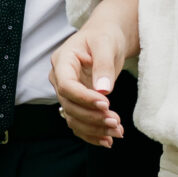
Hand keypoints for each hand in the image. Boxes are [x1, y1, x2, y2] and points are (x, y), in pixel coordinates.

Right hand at [50, 14, 130, 146]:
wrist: (107, 38)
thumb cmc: (105, 36)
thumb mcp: (106, 44)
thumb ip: (103, 65)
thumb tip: (103, 90)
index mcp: (62, 61)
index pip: (66, 85)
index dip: (83, 98)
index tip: (106, 104)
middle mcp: (60, 78)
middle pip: (69, 105)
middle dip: (92, 117)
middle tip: (116, 122)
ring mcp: (67, 92)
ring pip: (73, 117)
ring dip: (94, 129)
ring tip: (117, 132)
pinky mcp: (76, 102)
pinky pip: (79, 122)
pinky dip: (92, 134)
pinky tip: (108, 140)